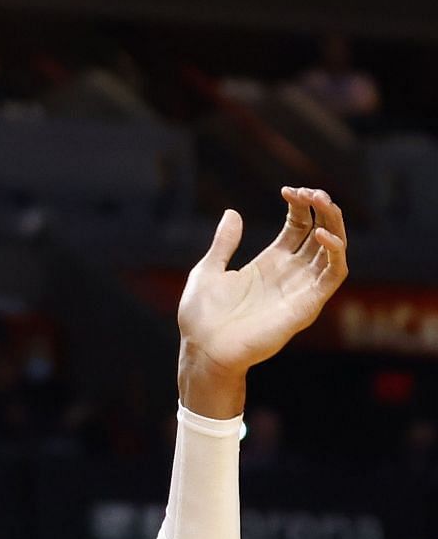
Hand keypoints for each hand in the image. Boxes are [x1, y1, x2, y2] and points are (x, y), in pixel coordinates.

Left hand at [178, 187, 348, 377]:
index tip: (287, 190)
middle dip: (322, 209)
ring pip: (333, 250)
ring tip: (322, 202)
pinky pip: (333, 275)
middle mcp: (289, 274)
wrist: (203, 348)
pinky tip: (321, 233)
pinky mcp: (307, 304)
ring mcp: (300, 288)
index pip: (298, 228)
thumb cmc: (202, 317)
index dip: (300, 207)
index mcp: (269, 264)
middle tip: (312, 191)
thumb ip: (224, 243)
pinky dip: (335, 252)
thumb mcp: (208, 270)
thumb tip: (232, 213)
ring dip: (333, 224)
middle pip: (320, 234)